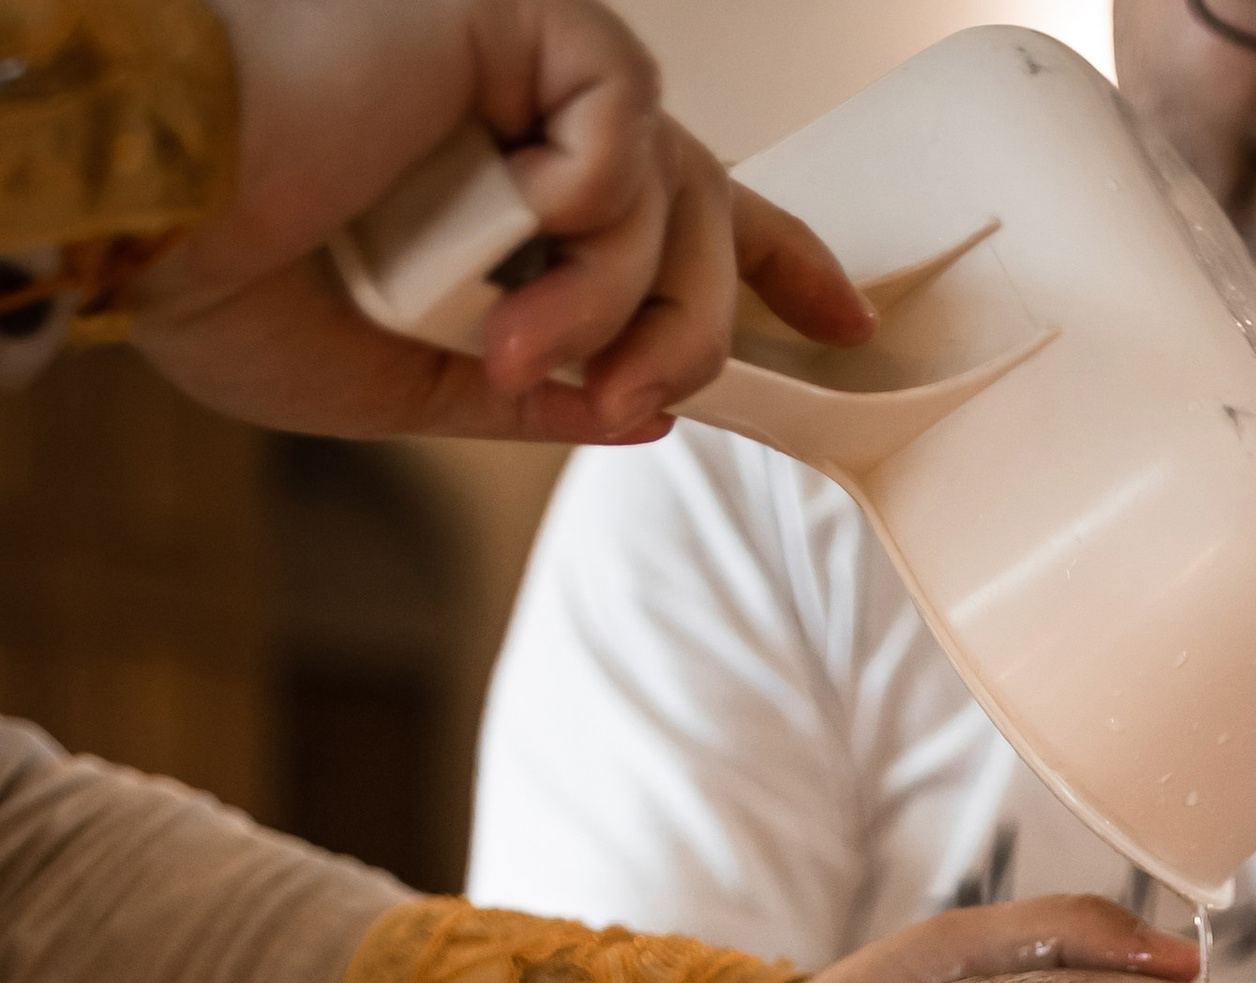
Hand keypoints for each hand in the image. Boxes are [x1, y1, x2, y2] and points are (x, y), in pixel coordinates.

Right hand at [124, 0, 870, 443]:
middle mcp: (519, 121)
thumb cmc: (217, 269)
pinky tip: (499, 219)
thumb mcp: (395, 382)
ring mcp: (519, 68)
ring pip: (676, 187)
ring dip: (624, 301)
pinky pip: (629, 124)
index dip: (776, 259)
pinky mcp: (515, 20)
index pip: (674, 210)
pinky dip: (584, 205)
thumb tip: (642, 409)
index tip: (847, 319)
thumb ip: (524, 391)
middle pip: (701, 218)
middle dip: (696, 335)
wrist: (147, 210)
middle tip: (626, 400)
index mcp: (497, 192)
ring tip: (518, 345)